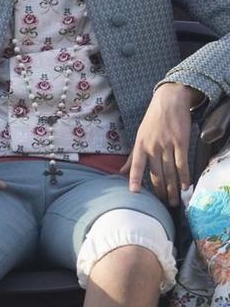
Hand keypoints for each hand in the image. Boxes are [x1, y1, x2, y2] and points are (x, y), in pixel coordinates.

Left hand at [126, 81, 198, 206]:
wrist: (169, 102)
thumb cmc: (152, 121)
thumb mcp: (138, 137)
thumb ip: (132, 157)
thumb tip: (121, 173)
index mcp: (140, 145)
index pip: (136, 165)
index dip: (135, 179)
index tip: (134, 192)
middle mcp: (153, 146)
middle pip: (157, 173)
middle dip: (160, 190)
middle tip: (164, 204)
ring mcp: (167, 144)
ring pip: (170, 171)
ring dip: (173, 188)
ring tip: (174, 201)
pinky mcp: (181, 142)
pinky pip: (182, 163)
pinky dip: (184, 176)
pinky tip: (185, 187)